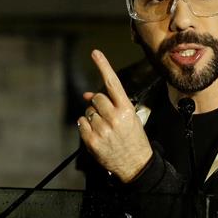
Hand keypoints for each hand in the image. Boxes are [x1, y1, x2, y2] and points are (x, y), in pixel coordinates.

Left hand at [78, 50, 152, 182]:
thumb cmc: (133, 139)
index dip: (103, 66)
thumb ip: (111, 104)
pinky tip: (97, 134)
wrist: (136, 164)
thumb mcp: (129, 118)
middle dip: (98, 104)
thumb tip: (87, 94)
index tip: (95, 53)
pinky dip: (85, 127)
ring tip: (104, 129)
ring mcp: (102, 129)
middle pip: (96, 98)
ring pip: (87, 111)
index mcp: (126, 109)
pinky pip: (81, 123)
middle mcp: (114, 117)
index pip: (112, 83)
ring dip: (92, 117)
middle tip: (106, 116)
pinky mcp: (92, 140)